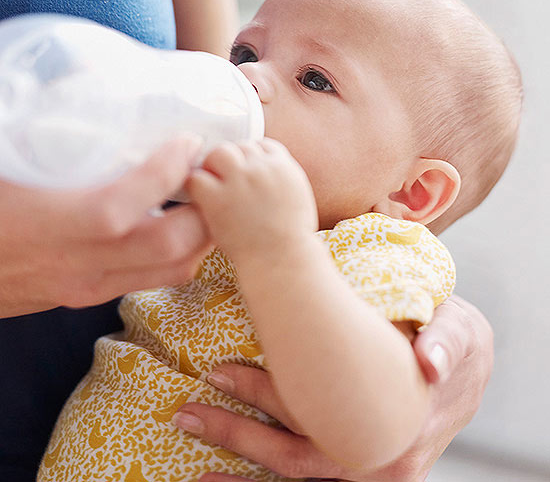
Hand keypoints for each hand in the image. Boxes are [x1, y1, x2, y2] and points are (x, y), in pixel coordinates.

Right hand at [0, 136, 210, 317]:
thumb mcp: (1, 162)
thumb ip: (39, 131)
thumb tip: (80, 71)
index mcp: (46, 228)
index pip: (120, 209)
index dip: (163, 173)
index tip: (187, 141)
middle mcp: (77, 266)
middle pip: (169, 249)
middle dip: (205, 210)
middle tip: (212, 173)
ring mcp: (87, 287)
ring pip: (171, 271)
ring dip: (201, 236)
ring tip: (206, 198)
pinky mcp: (88, 296)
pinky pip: (152, 278)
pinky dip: (178, 251)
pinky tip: (173, 222)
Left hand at [173, 295, 493, 480]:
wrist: (470, 368)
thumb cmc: (453, 341)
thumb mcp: (458, 330)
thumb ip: (446, 342)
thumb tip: (430, 362)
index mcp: (393, 426)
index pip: (314, 416)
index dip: (263, 393)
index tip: (219, 372)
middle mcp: (377, 460)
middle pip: (295, 456)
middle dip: (238, 437)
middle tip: (188, 415)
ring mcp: (368, 471)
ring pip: (298, 479)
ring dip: (246, 475)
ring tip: (199, 469)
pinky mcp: (362, 468)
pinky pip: (310, 481)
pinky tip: (236, 476)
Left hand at [186, 138, 317, 263]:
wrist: (281, 261)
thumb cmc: (290, 239)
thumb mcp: (296, 197)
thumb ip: (279, 179)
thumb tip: (261, 171)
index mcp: (283, 166)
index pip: (261, 145)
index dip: (250, 158)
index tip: (244, 174)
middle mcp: (261, 167)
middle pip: (239, 147)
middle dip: (231, 162)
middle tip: (225, 182)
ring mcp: (239, 180)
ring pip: (218, 154)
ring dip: (212, 168)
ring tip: (212, 189)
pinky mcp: (217, 197)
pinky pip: (196, 178)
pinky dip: (195, 187)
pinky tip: (200, 201)